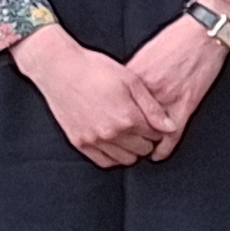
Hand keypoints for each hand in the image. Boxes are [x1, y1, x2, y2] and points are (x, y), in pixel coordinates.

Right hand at [12, 26, 171, 167]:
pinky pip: (104, 162)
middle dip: (147, 139)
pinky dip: (114, 156)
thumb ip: (152, 108)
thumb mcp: (131, 81)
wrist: (60, 68)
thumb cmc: (95, 69)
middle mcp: (111, 133)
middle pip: (142, 149)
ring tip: (130, 135)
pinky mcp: (79, 142)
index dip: (158, 128)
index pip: (155, 135)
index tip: (153, 121)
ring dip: (132, 150)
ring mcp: (93, 140)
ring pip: (125, 159)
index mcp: (127, 117)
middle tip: (143, 128)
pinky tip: (116, 144)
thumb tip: (170, 127)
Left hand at [122, 13, 229, 154]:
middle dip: (124, 135)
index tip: (107, 126)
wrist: (202, 33)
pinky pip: (171, 135)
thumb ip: (130, 76)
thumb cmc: (175, 40)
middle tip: (120, 143)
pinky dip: (163, 148)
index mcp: (134, 78)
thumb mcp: (144, 55)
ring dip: (143, 144)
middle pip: (129, 122)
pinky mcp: (186, 105)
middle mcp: (147, 92)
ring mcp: (167, 100)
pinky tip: (158, 155)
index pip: (115, 105)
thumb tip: (119, 92)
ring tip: (138, 150)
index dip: (110, 118)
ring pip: (149, 133)